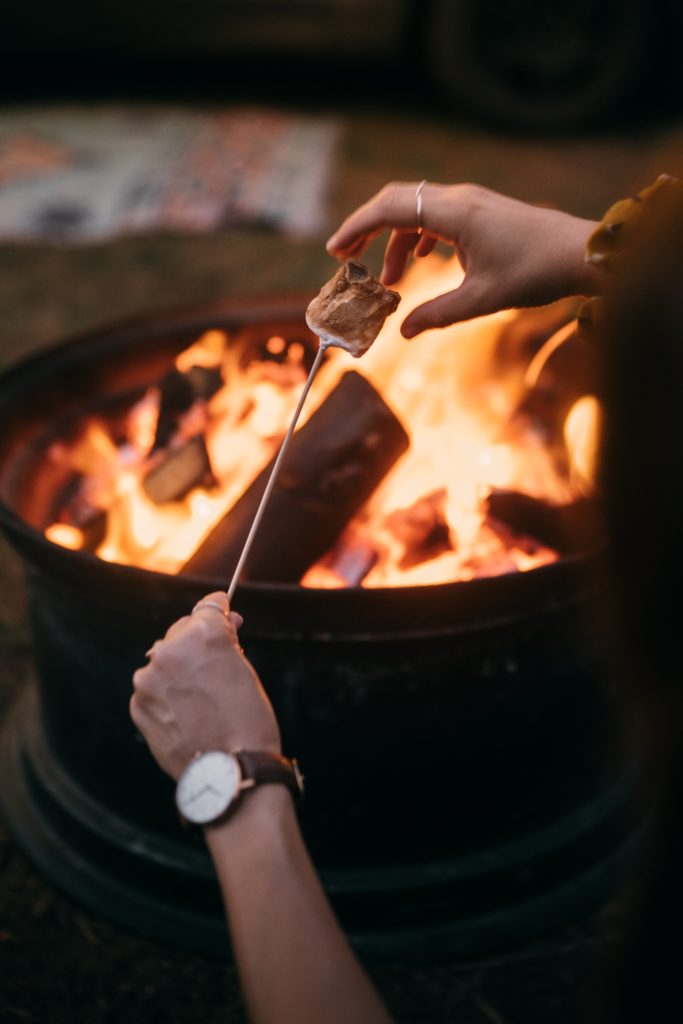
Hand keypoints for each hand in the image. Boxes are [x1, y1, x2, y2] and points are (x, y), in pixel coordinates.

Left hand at [130, 592, 279, 780]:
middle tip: (215, 665)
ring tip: (202, 701)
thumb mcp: (245, 672)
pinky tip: (186, 716)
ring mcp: (149, 678)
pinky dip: (166, 697)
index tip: (222, 611)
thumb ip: (225, 645)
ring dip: (178, 672)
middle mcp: (170, 650)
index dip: (219, 610)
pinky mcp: (137, 704)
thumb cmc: (248, 723)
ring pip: (164, 663)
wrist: (230, 773)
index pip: (209, 607)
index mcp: (204, 635)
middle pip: (181, 632)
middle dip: (196, 644)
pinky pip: (153, 690)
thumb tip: (219, 624)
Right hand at [326, 181, 601, 337]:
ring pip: (417, 211)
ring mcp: (471, 202)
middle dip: (367, 229)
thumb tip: (403, 332)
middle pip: (397, 201)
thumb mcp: (483, 300)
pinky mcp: (482, 211)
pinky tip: (420, 263)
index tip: (335, 252)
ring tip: (388, 281)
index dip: (357, 228)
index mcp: (456, 213)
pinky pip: (436, 216)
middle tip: (345, 259)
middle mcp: (460, 199)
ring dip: (395, 242)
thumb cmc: (537, 273)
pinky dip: (418, 238)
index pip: (391, 208)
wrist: (582, 254)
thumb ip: (438, 315)